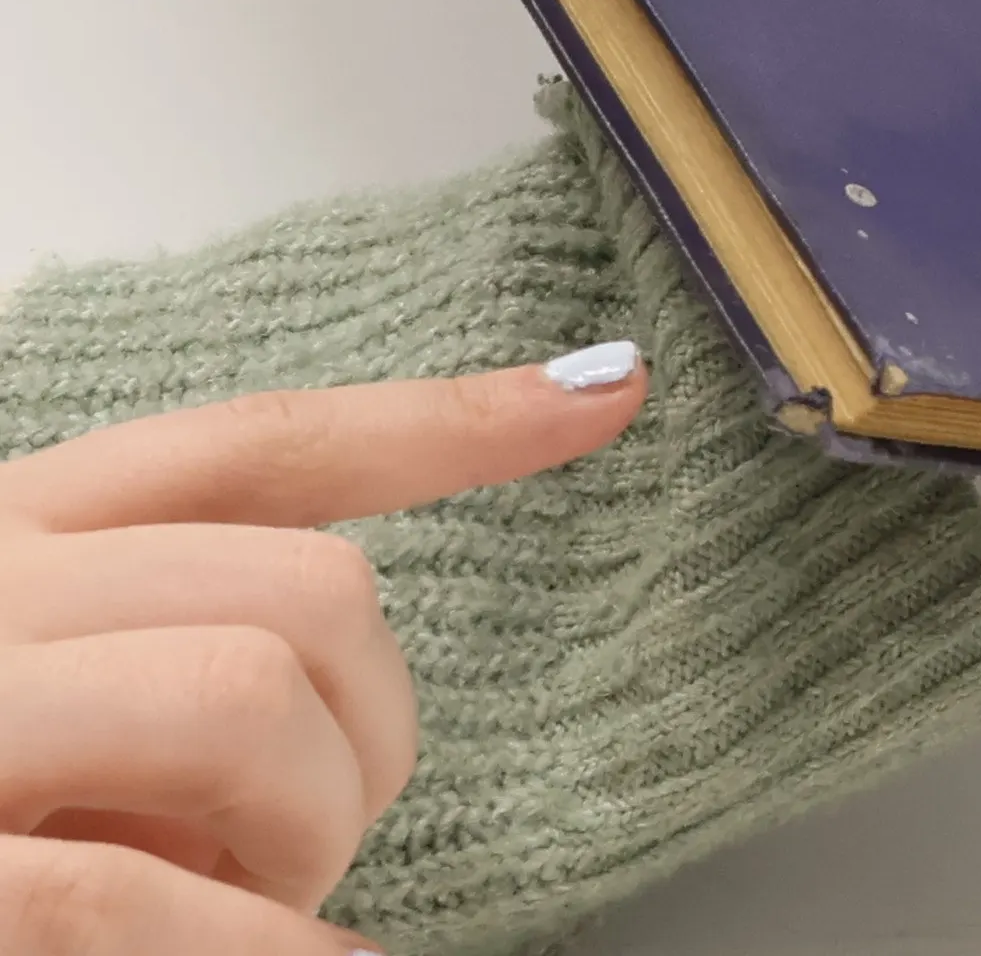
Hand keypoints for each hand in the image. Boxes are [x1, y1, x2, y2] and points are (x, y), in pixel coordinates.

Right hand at [0, 341, 644, 953]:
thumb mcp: (23, 674)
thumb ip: (153, 649)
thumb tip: (333, 702)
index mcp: (14, 528)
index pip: (271, 445)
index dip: (455, 417)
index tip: (607, 395)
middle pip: (311, 590)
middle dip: (365, 732)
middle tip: (303, 839)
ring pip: (257, 697)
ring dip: (298, 834)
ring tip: (227, 902)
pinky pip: (148, 891)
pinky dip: (264, 948)